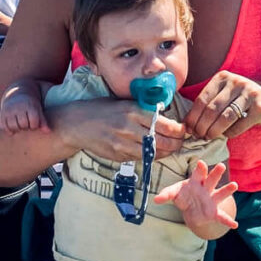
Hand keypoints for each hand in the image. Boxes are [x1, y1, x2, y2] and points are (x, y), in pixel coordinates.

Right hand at [0, 88, 49, 134]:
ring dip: (18, 129)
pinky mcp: (2, 114)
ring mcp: (9, 110)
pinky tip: (13, 126)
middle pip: (23, 125)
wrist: (15, 93)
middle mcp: (18, 107)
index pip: (34, 122)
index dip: (34, 125)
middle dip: (26, 127)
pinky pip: (4, 128)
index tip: (34, 122)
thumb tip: (48, 132)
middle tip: (26, 123)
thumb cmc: (30, 104)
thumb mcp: (38, 109)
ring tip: (20, 125)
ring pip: (13, 127)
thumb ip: (43, 121)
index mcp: (29, 105)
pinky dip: (9, 130)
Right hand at [56, 97, 185, 162]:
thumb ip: (142, 110)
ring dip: (165, 153)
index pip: (164, 124)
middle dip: (176, 143)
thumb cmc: (101, 110)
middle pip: (162, 141)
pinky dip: (150, 156)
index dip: (178, 130)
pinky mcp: (118, 155)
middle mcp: (129, 128)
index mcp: (133, 111)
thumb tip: (164, 117)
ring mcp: (123, 144)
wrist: (78, 124)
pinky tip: (154, 153)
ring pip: (153, 153)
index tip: (183, 130)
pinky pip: (140, 158)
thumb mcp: (123, 103)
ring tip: (171, 149)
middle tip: (181, 142)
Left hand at [154, 160, 237, 235]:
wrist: (190, 210)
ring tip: (234, 185)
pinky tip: (234, 224)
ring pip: (220, 194)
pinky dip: (227, 220)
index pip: (198, 173)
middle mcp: (205, 189)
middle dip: (215, 173)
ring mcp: (211, 200)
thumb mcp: (174, 194)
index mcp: (195, 182)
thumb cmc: (183, 196)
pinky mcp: (213, 212)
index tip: (201, 163)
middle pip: (211, 179)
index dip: (200, 168)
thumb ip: (166, 195)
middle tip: (221, 165)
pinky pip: (221, 217)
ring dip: (227, 190)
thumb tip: (155, 200)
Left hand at [184, 70, 260, 140]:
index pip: (202, 99)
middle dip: (202, 126)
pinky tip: (227, 135)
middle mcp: (235, 81)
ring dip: (214, 131)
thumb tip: (188, 124)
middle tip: (199, 136)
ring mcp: (249, 93)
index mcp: (222, 77)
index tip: (189, 129)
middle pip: (212, 109)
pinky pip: (240, 125)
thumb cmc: (242, 100)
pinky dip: (230, 133)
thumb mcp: (226, 94)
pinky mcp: (260, 106)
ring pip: (225, 117)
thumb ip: (209, 104)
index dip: (193, 116)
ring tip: (209, 137)